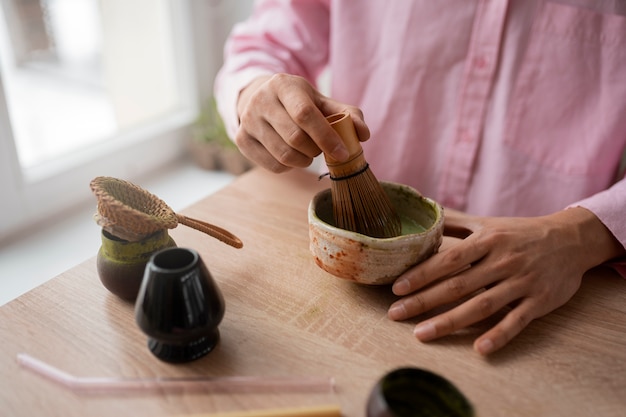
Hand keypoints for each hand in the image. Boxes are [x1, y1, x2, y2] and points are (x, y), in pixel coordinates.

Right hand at [235, 73, 369, 171]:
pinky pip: (273, 165)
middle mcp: (261, 100)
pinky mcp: (242, 139)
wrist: (260, 99)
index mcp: (283, 85)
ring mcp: (247, 120)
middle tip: (321, 148)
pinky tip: (292, 155)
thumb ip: (347, 115)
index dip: (326, 137)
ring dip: (304, 160)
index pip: (305, 114)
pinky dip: (289, 167)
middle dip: (315, 150)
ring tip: (308, 151)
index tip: (342, 153)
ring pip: (284, 155)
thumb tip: (363, 134)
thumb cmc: (298, 103)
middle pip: (295, 138)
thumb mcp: (321, 102)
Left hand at [388, 207, 624, 354]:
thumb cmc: (520, 232)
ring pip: (482, 306)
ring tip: (421, 334)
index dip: (421, 274)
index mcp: (488, 240)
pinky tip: (479, 348)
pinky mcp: (540, 301)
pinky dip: (499, 335)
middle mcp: (503, 261)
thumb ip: (454, 222)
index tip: (396, 287)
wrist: (572, 239)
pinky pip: (517, 321)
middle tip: (396, 314)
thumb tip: (423, 213)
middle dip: (424, 301)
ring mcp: (522, 282)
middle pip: (458, 285)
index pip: (448, 259)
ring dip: (450, 322)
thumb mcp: (488, 223)